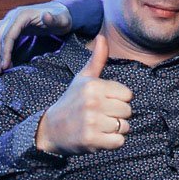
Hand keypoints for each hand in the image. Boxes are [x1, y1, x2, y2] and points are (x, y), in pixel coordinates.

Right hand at [0, 2, 73, 73]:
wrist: (60, 12)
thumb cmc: (62, 18)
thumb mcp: (62, 20)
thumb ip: (54, 20)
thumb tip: (46, 15)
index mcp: (22, 15)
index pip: (8, 34)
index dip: (5, 51)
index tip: (5, 66)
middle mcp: (13, 16)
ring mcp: (11, 21)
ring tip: (0, 69)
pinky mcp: (12, 27)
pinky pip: (1, 39)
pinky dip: (1, 50)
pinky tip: (6, 62)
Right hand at [36, 34, 132, 154]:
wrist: (51, 129)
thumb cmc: (71, 102)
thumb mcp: (82, 79)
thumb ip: (97, 59)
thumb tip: (102, 37)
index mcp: (93, 86)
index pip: (127, 95)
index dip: (118, 100)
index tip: (103, 102)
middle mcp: (93, 102)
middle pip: (127, 111)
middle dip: (117, 116)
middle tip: (100, 116)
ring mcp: (92, 122)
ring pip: (125, 127)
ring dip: (115, 130)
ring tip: (99, 126)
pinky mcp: (92, 140)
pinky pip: (119, 142)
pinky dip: (112, 143)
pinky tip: (99, 137)